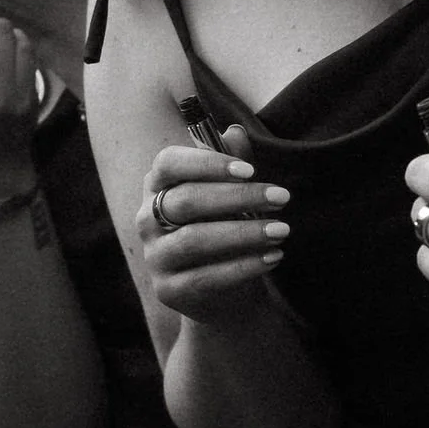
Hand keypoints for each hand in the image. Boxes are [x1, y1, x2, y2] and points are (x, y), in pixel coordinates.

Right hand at [137, 125, 289, 321]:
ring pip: (195, 239)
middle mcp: (147, 219)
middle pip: (185, 201)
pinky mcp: (167, 290)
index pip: (169, 163)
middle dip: (237, 197)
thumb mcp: (232, 198)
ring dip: (244, 233)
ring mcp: (154, 257)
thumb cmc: (227, 232)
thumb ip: (233, 165)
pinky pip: (205, 277)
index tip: (249, 170)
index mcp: (157, 186)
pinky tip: (273, 257)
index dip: (207, 163)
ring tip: (281, 230)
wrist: (225, 295)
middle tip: (281, 197)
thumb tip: (235, 133)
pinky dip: (244, 266)